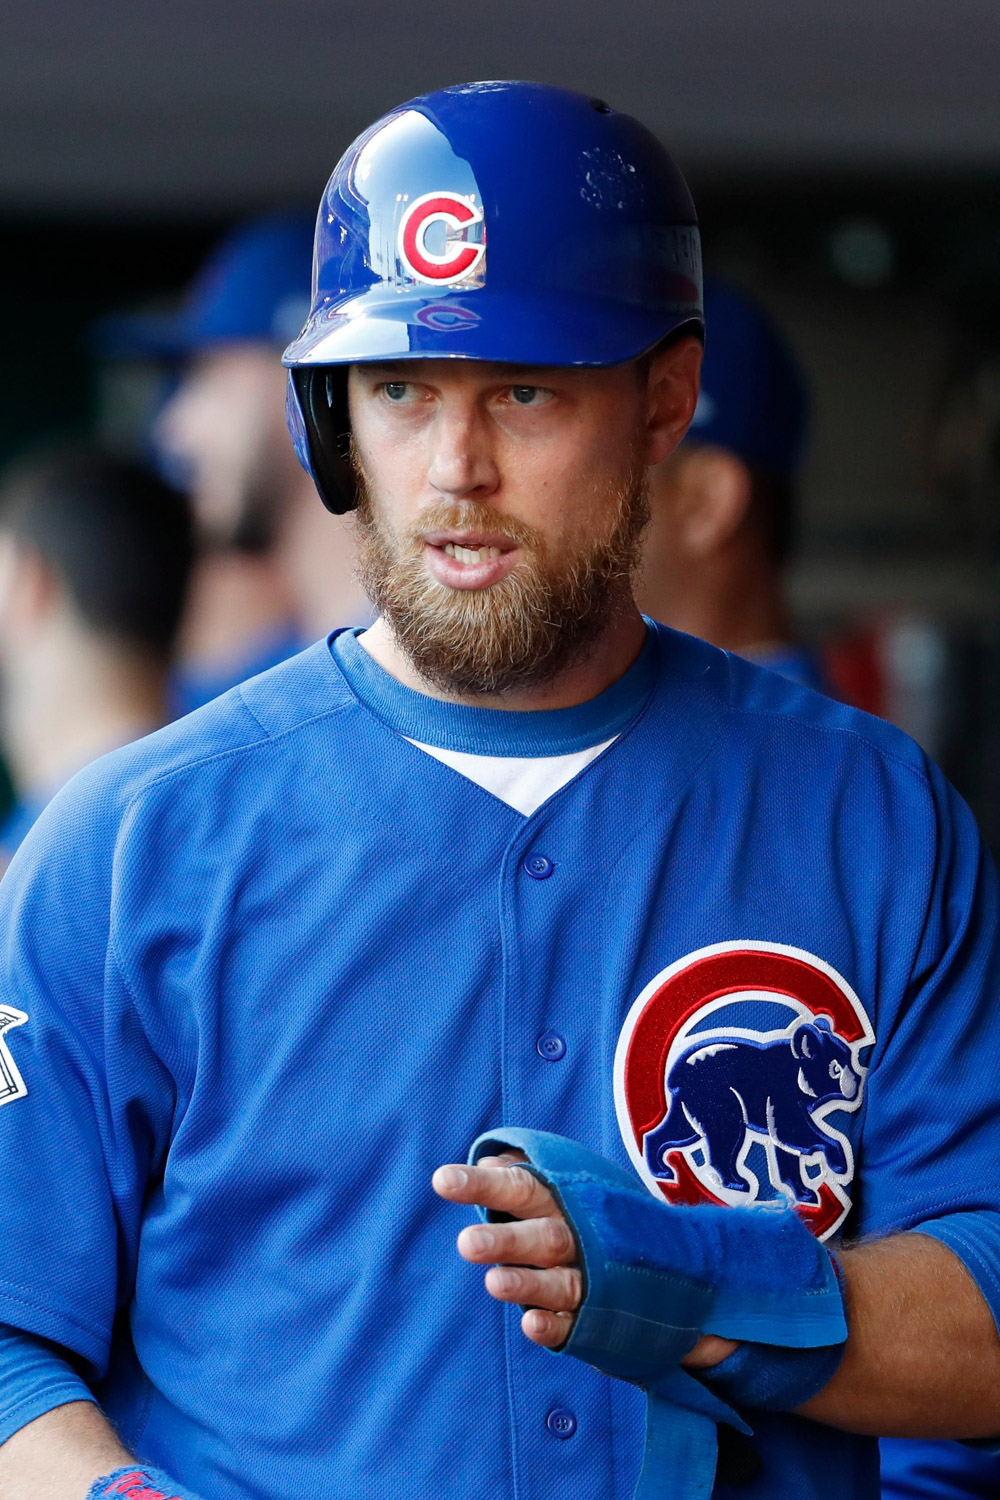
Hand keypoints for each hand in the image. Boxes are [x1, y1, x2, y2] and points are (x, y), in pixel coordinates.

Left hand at [433, 1151, 577, 1346]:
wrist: (647, 1250)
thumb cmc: (575, 1210)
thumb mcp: (552, 1182)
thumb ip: (517, 1173)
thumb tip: (487, 1163)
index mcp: (559, 1198)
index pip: (519, 1187)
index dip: (482, 1184)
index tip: (443, 1181)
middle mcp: (575, 1235)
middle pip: (542, 1237)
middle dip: (506, 1242)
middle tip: (466, 1243)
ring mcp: (588, 1277)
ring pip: (560, 1283)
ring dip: (529, 1284)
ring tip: (493, 1283)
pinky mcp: (593, 1317)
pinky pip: (576, 1324)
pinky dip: (555, 1326)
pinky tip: (530, 1324)